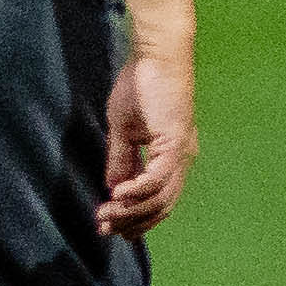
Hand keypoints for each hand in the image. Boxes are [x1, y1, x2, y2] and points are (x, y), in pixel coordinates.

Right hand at [97, 44, 198, 233]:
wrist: (155, 55)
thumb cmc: (141, 84)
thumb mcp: (123, 129)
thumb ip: (121, 159)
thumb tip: (114, 189)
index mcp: (172, 156)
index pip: (157, 198)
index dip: (134, 217)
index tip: (107, 226)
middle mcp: (182, 159)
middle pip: (160, 206)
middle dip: (131, 222)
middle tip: (103, 230)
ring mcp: (181, 153)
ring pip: (159, 198)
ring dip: (131, 211)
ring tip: (105, 215)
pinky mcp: (174, 142)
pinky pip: (156, 179)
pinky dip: (137, 191)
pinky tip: (117, 195)